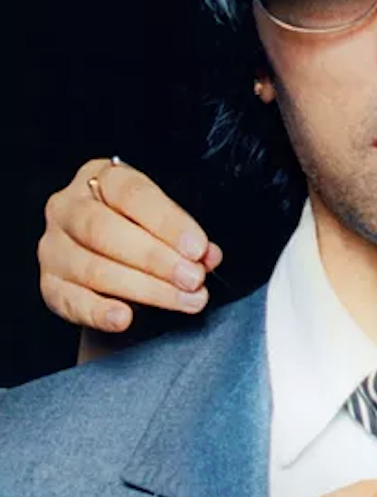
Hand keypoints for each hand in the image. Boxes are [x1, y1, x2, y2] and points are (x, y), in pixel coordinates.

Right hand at [39, 158, 220, 332]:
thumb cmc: (139, 222)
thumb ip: (184, 235)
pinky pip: (71, 300)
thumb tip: (208, 257)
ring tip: (182, 300)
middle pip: (106, 232)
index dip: (168, 222)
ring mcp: (53, 246)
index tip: (198, 248)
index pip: (133, 194)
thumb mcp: (162, 216)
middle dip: (157, 259)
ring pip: (93, 268)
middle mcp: (68, 208)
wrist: (106, 243)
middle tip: (193, 279)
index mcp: (101, 178)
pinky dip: (99, 312)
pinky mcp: (48, 283)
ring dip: (144, 289)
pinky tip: (124, 318)